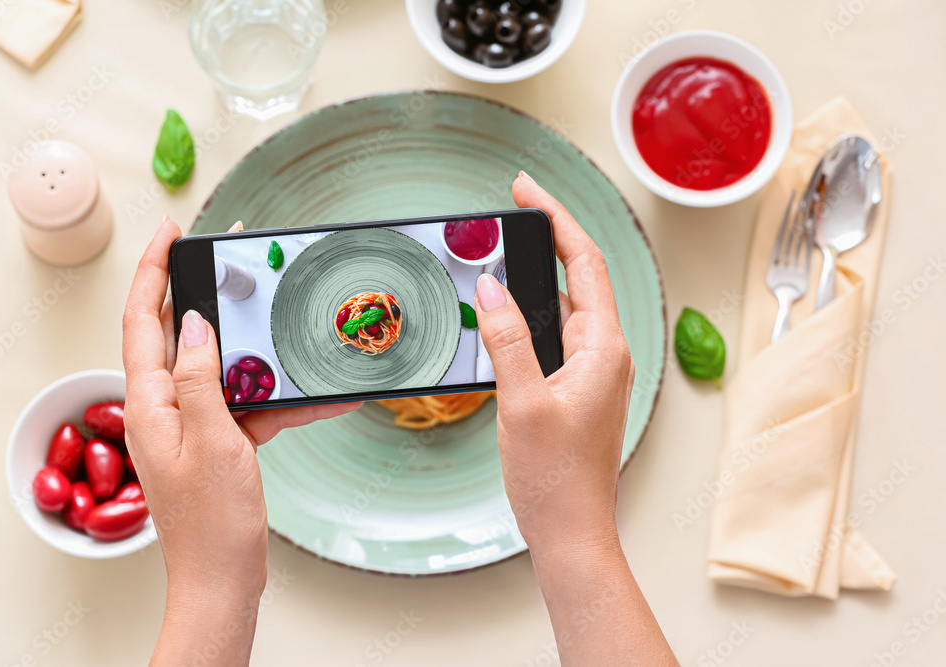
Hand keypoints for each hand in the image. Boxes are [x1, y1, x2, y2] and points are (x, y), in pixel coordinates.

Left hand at [121, 217, 359, 664]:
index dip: (154, 271)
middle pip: (180, 333)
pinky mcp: (220, 442)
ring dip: (253, 346)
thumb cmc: (211, 521)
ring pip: (222, 367)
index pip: (143, 319)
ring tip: (281, 319)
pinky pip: (250, 406)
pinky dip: (282, 399)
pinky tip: (321, 396)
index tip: (171, 233)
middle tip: (232, 259)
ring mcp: (193, 425)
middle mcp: (165, 408)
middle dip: (206, 291)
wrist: (223, 579)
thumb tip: (197, 323)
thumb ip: (200, 377)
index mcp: (149, 402)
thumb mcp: (211, 439)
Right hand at [476, 174, 633, 549]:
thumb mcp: (522, 402)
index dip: (556, 218)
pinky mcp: (578, 388)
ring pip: (566, 306)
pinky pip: (557, 335)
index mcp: (604, 348)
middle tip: (509, 211)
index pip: (586, 262)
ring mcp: (594, 371)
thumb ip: (507, 340)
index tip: (526, 190)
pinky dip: (532, 314)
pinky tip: (505, 313)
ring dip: (538, 277)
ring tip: (501, 254)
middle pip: (580, 276)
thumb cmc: (556, 479)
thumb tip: (491, 289)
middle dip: (547, 237)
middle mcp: (606, 354)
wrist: (572, 532)